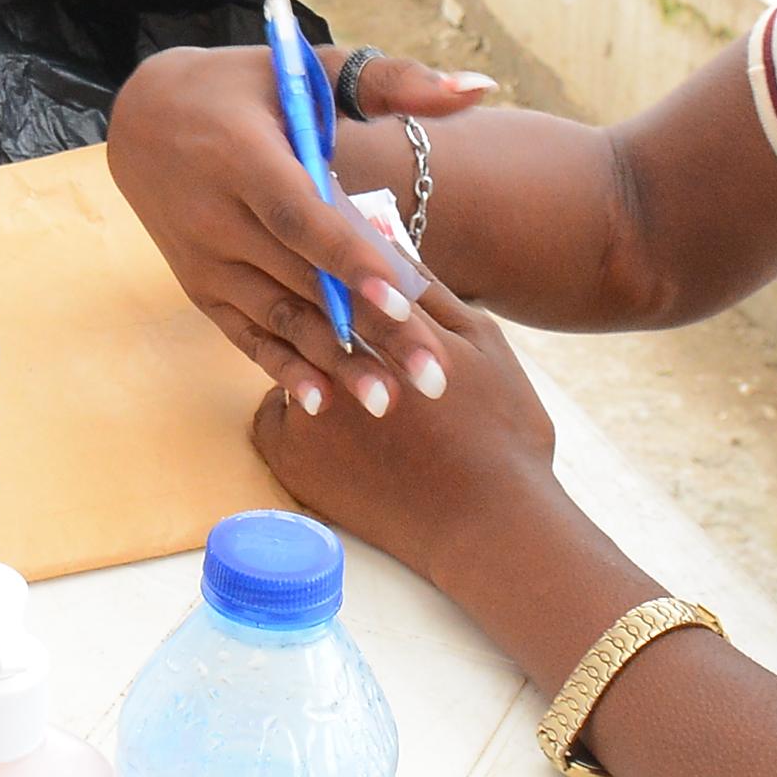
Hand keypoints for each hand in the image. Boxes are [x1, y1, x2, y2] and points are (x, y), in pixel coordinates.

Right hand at [107, 44, 481, 393]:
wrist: (142, 118)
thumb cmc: (243, 87)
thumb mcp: (308, 68)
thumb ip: (393, 80)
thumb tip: (478, 88)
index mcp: (242, 156)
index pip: (301, 215)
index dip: (351, 259)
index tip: (403, 301)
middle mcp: (216, 215)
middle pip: (304, 280)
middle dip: (371, 331)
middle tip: (433, 377)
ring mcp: (205, 259)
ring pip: (278, 317)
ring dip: (334, 364)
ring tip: (389, 403)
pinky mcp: (201, 287)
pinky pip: (245, 334)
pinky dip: (283, 370)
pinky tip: (324, 405)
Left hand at [247, 282, 556, 575]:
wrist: (489, 527)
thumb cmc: (503, 435)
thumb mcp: (485, 345)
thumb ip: (433, 294)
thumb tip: (389, 248)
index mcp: (387, 325)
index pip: (345, 274)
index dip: (342, 272)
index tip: (345, 278)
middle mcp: (340, 359)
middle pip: (307, 312)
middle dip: (315, 310)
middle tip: (336, 332)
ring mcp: (310, 407)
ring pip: (288, 360)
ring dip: (304, 361)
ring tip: (339, 382)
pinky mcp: (290, 453)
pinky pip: (274, 412)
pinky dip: (296, 411)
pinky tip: (332, 424)